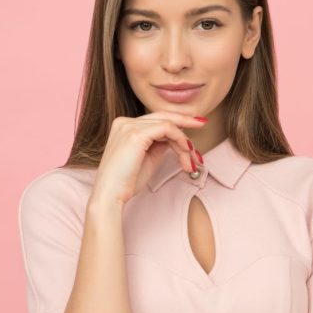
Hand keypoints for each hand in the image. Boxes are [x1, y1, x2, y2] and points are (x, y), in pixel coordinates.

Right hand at [91, 111, 207, 205]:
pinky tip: (185, 152)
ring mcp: (129, 126)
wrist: (110, 195)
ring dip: (183, 141)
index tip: (190, 129)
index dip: (176, 123)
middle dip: (185, 120)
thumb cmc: (126, 182)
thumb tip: (175, 139)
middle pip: (162, 116)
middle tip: (202, 124)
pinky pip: (166, 129)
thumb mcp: (147, 158)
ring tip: (190, 159)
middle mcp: (125, 122)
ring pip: (167, 124)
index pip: (156, 120)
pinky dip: (179, 139)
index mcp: (124, 126)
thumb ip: (159, 145)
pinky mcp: (135, 135)